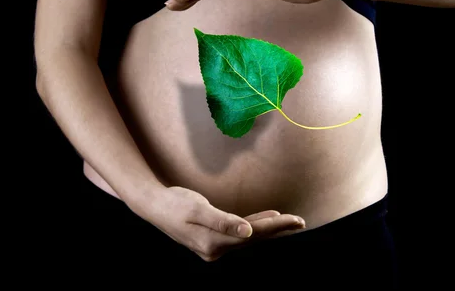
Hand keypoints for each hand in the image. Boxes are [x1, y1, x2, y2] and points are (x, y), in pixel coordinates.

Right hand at [141, 186, 305, 261]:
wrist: (154, 206)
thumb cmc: (174, 204)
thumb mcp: (197, 209)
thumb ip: (223, 222)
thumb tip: (247, 233)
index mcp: (213, 243)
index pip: (252, 235)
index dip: (275, 227)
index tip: (296, 221)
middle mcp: (215, 249)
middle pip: (253, 239)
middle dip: (277, 230)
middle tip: (300, 222)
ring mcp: (214, 246)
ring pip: (247, 237)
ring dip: (267, 229)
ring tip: (288, 221)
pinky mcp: (212, 239)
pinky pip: (238, 234)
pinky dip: (252, 226)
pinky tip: (264, 220)